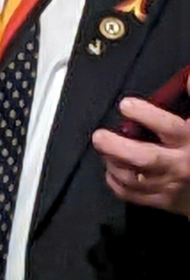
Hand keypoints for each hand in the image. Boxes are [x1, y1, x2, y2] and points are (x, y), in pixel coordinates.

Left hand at [91, 78, 189, 217]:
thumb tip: (188, 77)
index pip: (168, 127)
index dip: (145, 115)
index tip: (126, 105)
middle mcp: (180, 165)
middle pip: (144, 157)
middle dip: (116, 146)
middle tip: (99, 136)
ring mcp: (171, 186)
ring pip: (134, 178)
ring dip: (113, 163)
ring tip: (103, 149)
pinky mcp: (165, 202)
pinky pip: (135, 196)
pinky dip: (117, 184)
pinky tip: (111, 171)